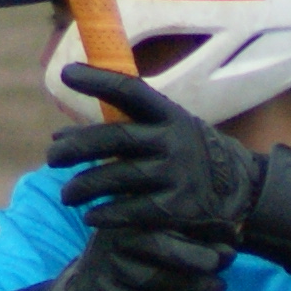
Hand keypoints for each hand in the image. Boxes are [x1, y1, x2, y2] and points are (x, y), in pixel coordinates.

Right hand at [34, 213, 235, 290]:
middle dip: (202, 284)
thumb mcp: (137, 241)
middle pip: (164, 277)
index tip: (227, 257)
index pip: (164, 239)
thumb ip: (176, 235)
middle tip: (221, 289)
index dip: (200, 249)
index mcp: (117, 231)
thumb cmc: (120, 271)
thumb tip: (233, 236)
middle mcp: (105, 260)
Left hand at [49, 65, 290, 257]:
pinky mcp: (178, 207)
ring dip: (85, 186)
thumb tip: (57, 138)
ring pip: (118, 177)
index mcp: (167, 115)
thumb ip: (116, 132)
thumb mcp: (162, 132)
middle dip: (77, 147)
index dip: (98, 80)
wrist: (238, 189)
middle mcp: (172, 140)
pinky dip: (108, 214)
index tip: (66, 73)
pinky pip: (133, 211)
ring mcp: (176, 173)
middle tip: (51, 158)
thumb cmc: (184, 155)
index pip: (130, 90)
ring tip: (66, 195)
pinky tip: (91, 217)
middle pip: (115, 138)